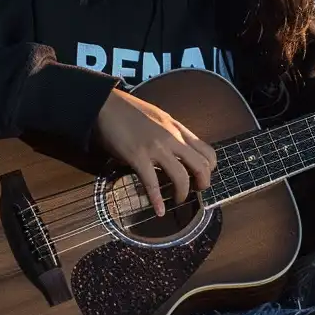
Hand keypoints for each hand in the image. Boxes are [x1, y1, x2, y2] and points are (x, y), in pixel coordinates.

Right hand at [93, 89, 216, 217]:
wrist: (104, 103)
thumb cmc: (128, 110)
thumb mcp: (158, 118)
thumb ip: (171, 134)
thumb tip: (177, 152)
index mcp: (178, 129)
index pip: (207, 151)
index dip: (209, 168)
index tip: (202, 176)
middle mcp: (172, 138)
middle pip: (201, 166)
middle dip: (203, 184)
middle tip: (196, 191)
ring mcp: (156, 148)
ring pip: (181, 176)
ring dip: (182, 193)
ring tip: (178, 199)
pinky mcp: (138, 157)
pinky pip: (152, 183)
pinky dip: (157, 201)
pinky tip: (159, 211)